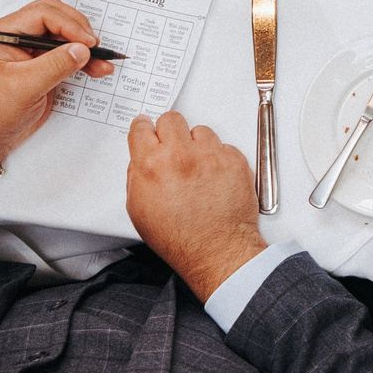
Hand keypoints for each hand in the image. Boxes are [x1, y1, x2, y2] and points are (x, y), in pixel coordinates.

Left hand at [0, 0, 112, 207]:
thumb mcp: (21, 87)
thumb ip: (54, 66)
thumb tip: (80, 50)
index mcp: (2, 35)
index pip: (42, 15)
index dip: (69, 25)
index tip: (87, 43)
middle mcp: (15, 40)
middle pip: (54, 19)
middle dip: (78, 31)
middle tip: (95, 47)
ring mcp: (28, 55)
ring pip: (61, 39)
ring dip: (83, 48)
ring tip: (101, 62)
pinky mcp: (38, 71)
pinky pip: (63, 58)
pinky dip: (80, 62)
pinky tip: (93, 69)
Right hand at [124, 110, 266, 302]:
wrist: (217, 252)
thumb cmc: (180, 239)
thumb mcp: (139, 209)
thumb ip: (137, 176)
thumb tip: (141, 159)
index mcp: (152, 165)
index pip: (142, 127)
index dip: (144, 130)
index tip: (147, 130)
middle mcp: (182, 155)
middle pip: (171, 120)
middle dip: (169, 132)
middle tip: (173, 148)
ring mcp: (211, 156)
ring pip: (200, 131)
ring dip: (197, 145)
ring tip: (197, 168)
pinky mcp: (234, 161)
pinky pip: (223, 146)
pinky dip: (218, 158)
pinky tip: (214, 177)